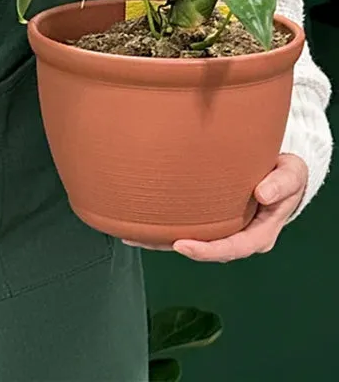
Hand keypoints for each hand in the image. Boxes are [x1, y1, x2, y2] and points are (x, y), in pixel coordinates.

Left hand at [122, 153, 307, 260]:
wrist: (281, 172)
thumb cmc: (286, 175)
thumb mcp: (292, 175)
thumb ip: (282, 183)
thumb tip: (262, 194)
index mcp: (260, 233)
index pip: (232, 248)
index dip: (207, 251)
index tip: (181, 245)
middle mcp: (239, 236)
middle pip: (206, 250)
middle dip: (173, 247)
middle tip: (143, 238)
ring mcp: (224, 228)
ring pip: (192, 239)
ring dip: (162, 239)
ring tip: (131, 232)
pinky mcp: (213, 217)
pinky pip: (189, 224)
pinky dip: (167, 224)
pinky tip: (143, 218)